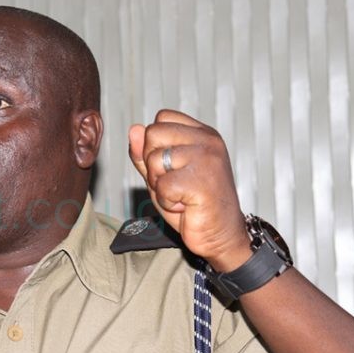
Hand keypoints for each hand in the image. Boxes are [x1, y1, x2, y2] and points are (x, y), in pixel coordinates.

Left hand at [128, 109, 251, 271]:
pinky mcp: (202, 181)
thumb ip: (146, 153)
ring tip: (182, 194)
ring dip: (160, 185)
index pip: (162, 118)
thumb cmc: (193, 205)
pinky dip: (167, 201)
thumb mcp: (162, 174)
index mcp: (201, 133)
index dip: (155, 144)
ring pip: (154, 160)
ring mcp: (207, 158)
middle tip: (175, 183)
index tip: (172, 166)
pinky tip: (186, 205)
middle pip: (153, 133)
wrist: (220, 234)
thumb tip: (133, 130)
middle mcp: (207, 140)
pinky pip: (162, 186)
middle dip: (153, 164)